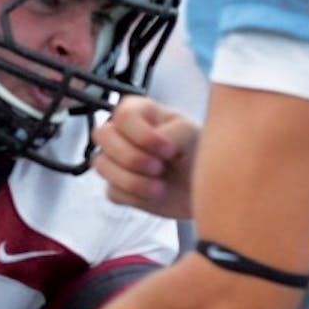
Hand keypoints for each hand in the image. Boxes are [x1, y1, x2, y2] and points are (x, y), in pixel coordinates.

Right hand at [91, 95, 197, 218]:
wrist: (206, 189)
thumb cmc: (198, 152)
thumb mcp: (189, 133)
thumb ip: (167, 133)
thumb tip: (144, 150)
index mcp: (139, 112)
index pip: (123, 115)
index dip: (142, 134)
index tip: (169, 150)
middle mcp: (122, 132)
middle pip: (103, 135)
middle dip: (131, 157)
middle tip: (159, 168)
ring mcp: (116, 160)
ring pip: (102, 165)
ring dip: (132, 180)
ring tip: (160, 187)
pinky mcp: (118, 186)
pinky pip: (112, 191)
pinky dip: (134, 196)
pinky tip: (154, 194)